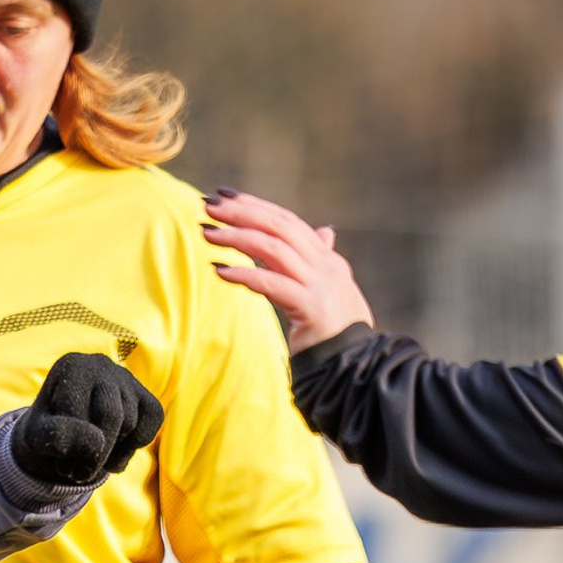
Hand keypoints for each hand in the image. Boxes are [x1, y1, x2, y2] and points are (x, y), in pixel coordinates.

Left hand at [9, 351, 164, 485]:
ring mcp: (127, 379)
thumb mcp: (39, 436)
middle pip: (111, 416)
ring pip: (130, 424)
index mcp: (71, 366)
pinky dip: (135, 445)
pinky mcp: (146, 395)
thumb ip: (56, 436)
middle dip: (97, 455)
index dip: (74, 449)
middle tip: (81, 475)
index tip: (65, 469)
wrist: (67, 423)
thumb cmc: (51, 429)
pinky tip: (115, 448)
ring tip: (92, 459)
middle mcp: (101, 365)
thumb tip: (97, 442)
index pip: (79, 411)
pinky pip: (151, 422)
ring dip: (112, 454)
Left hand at [201, 190, 374, 351]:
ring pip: (274, 249)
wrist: (354, 365)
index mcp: (327, 260)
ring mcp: (319, 286)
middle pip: (280, 227)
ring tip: (208, 234)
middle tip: (208, 205)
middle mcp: (325, 266)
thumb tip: (324, 232)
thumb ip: (321, 261)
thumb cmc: (336, 332)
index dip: (256, 206)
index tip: (225, 196)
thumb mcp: (330, 290)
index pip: (288, 222)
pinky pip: (272, 285)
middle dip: (243, 213)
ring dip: (237, 238)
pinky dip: (245, 275)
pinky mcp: (311, 309)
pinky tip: (220, 271)